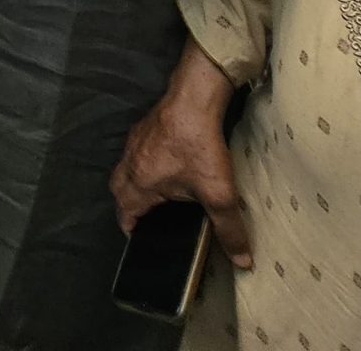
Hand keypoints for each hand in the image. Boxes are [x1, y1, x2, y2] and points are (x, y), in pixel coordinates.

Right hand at [111, 40, 252, 269]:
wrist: (194, 98)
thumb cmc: (200, 147)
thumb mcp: (219, 193)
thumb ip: (229, 229)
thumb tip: (242, 262)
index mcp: (140, 183)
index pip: (124, 212)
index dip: (130, 228)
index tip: (141, 239)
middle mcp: (130, 162)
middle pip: (117, 189)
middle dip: (127, 206)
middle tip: (145, 217)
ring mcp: (135, 141)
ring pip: (124, 168)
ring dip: (133, 183)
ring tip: (155, 193)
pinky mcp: (144, 126)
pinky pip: (134, 152)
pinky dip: (142, 164)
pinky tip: (165, 164)